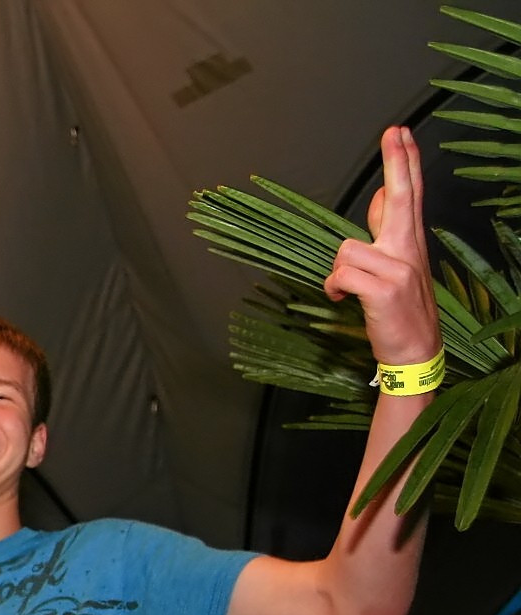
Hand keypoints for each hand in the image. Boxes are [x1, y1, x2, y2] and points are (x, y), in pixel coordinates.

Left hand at [323, 126, 440, 365]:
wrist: (414, 350)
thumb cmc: (399, 310)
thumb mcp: (396, 267)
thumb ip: (386, 232)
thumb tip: (381, 196)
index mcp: (409, 243)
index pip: (408, 194)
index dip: (404, 163)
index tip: (400, 133)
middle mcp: (407, 250)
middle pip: (400, 198)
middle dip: (396, 163)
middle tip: (395, 131)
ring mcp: (399, 268)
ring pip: (346, 249)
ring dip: (338, 273)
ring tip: (350, 291)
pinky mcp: (384, 289)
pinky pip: (341, 274)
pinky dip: (334, 288)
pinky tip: (343, 300)